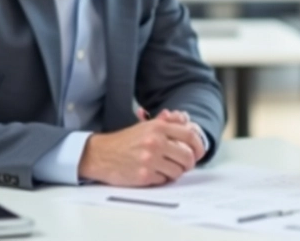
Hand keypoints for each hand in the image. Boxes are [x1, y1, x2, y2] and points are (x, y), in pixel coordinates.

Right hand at [79, 117, 203, 185]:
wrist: (101, 154)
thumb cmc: (125, 141)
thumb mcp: (146, 126)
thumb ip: (168, 122)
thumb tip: (186, 120)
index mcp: (158, 127)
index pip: (190, 135)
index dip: (198, 145)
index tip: (199, 152)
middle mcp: (155, 142)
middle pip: (187, 156)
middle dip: (189, 162)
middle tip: (184, 164)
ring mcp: (150, 159)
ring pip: (178, 171)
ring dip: (175, 172)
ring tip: (166, 168)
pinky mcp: (144, 175)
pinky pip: (164, 180)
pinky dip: (162, 178)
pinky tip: (154, 173)